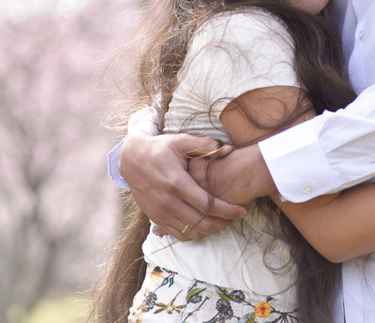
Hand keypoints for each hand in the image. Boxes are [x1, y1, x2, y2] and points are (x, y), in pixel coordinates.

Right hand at [118, 130, 246, 239]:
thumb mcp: (182, 141)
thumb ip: (206, 146)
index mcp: (177, 183)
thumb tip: (229, 149)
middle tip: (235, 217)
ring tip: (223, 221)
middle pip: (201, 222)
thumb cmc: (161, 148)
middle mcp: (167, 201)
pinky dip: (194, 233)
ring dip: (209, 230)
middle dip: (222, 222)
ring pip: (190, 231)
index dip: (228, 210)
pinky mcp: (155, 218)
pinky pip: (177, 233)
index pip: (208, 205)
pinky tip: (204, 224)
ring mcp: (159, 212)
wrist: (132, 159)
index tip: (242, 211)